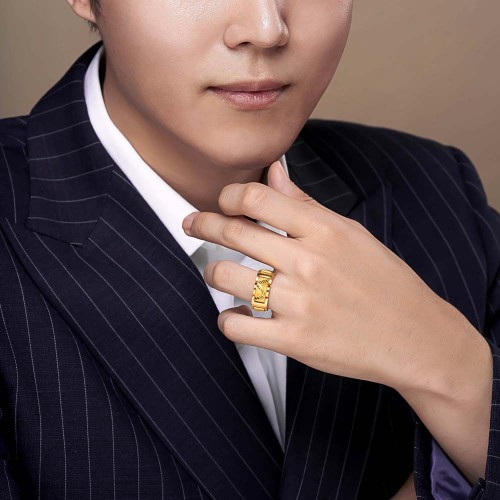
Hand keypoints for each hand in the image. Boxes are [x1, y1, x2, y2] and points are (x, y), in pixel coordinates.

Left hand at [181, 160, 479, 393]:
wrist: (416, 337)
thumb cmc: (385, 281)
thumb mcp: (351, 233)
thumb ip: (306, 204)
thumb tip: (273, 172)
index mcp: (323, 231)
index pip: (255, 199)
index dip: (227, 197)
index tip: (221, 203)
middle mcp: (307, 262)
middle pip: (233, 232)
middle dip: (202, 224)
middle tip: (192, 225)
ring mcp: (300, 303)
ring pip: (225, 277)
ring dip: (213, 272)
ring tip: (218, 273)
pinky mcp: (295, 341)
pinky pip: (237, 326)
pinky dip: (228, 320)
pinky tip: (234, 315)